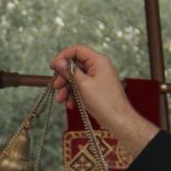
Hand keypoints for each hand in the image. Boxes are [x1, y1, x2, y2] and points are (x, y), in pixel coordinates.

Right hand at [49, 44, 157, 158]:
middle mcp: (99, 66)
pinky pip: (81, 86)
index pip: (77, 50)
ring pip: (77, 77)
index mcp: (98, 61)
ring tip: (61, 99)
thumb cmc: (104, 101)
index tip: (52, 66)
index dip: (63, 56)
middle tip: (56, 86)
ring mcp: (98, 77)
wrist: (117, 119)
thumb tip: (59, 61)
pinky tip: (70, 104)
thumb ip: (70, 71)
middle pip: (75, 65)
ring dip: (67, 88)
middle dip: (64, 77)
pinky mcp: (96, 88)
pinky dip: (74, 94)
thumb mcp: (83, 85)